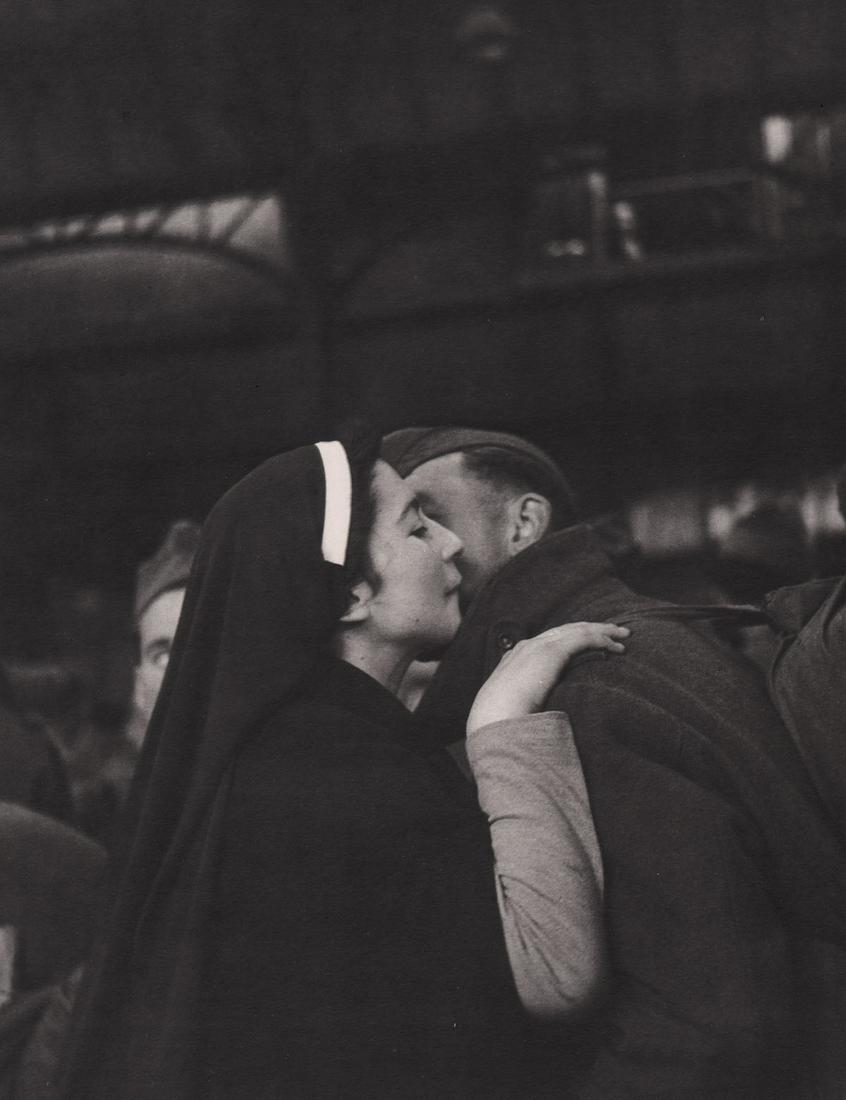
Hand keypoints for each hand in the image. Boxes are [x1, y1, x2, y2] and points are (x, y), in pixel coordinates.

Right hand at [467, 622, 629, 733]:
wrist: (495, 716)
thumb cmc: (502, 719)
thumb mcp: (513, 706)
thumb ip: (526, 701)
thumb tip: (537, 713)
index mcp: (517, 657)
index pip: (551, 640)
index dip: (573, 638)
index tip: (590, 642)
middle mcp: (529, 646)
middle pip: (567, 630)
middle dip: (592, 628)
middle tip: (614, 632)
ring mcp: (540, 646)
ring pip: (578, 630)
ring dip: (603, 631)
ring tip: (623, 636)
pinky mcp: (552, 652)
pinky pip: (583, 639)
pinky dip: (602, 640)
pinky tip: (616, 647)